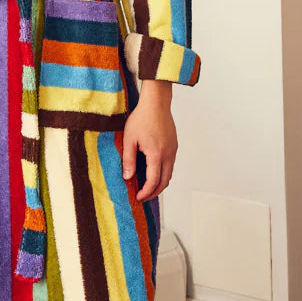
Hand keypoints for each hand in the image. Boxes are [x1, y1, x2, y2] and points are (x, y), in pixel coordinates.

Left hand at [122, 80, 176, 201]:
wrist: (156, 103)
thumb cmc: (141, 118)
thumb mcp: (129, 139)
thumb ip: (128, 160)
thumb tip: (128, 177)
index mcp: (156, 154)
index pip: (153, 181)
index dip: (146, 192)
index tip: (138, 197)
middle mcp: (168, 154)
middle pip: (165, 182)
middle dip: (154, 192)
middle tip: (143, 196)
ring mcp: (173, 150)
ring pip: (169, 174)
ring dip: (160, 183)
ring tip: (147, 187)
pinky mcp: (174, 146)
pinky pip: (170, 165)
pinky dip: (163, 173)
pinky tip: (153, 172)